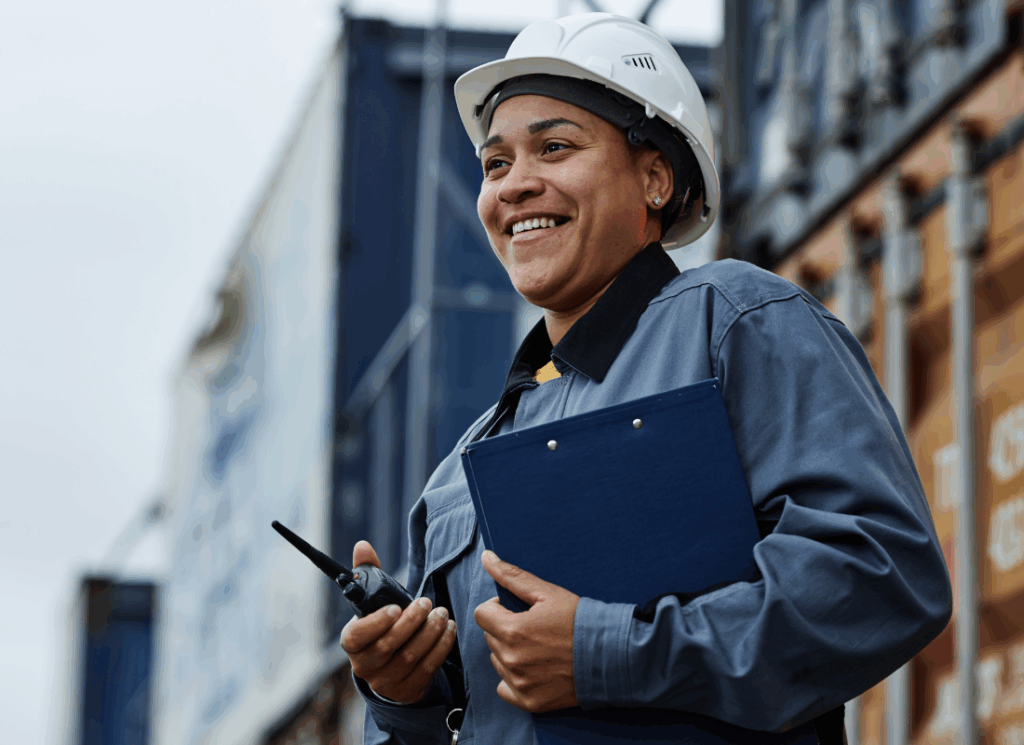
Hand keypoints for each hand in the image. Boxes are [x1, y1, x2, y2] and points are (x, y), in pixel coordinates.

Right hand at [340, 540, 457, 703]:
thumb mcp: (373, 602)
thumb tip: (363, 546)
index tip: (396, 607)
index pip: (356, 636)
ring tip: (443, 614)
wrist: (391, 667)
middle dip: (412, 622)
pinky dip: (441, 648)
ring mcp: (386, 682)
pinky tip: (449, 630)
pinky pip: (427, 669)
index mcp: (352, 643)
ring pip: (410, 658)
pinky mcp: (407, 690)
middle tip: (427, 603)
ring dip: (430, 633)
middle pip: (388, 646)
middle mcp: (365, 666)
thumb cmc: (382, 626)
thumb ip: (368, 573)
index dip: (376, 623)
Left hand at [474, 550, 579, 712]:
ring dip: (510, 652)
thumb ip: (512, 576)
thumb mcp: (547, 593)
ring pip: (497, 661)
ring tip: (538, 647)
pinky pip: (504, 688)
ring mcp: (520, 683)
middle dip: (505, 629)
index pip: (482, 614)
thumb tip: (486, 558)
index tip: (516, 610)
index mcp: (512, 630)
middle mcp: (512, 660)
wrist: (610, 655)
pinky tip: (536, 669)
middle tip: (533, 628)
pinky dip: (515, 679)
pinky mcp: (529, 701)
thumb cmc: (580, 620)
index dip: (497, 608)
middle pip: (490, 637)